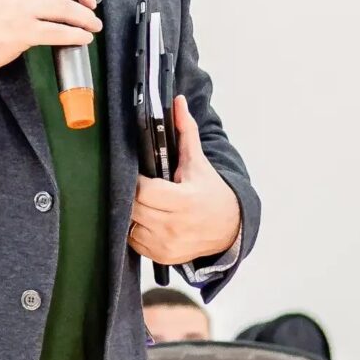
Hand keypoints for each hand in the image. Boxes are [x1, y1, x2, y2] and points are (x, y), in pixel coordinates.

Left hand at [128, 95, 240, 264]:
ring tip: (142, 202)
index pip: (143, 192)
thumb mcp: (197, 162)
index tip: (138, 174)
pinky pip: (134, 242)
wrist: (229, 228)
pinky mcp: (162, 257)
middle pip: (134, 208)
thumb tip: (177, 102)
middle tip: (136, 186)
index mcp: (184, 201)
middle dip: (130, 195)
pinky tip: (145, 218)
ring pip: (130, 226)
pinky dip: (135, 230)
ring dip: (131, 213)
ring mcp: (168, 245)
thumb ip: (185, 131)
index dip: (136, 181)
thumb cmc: (210, 191)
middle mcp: (175, 226)